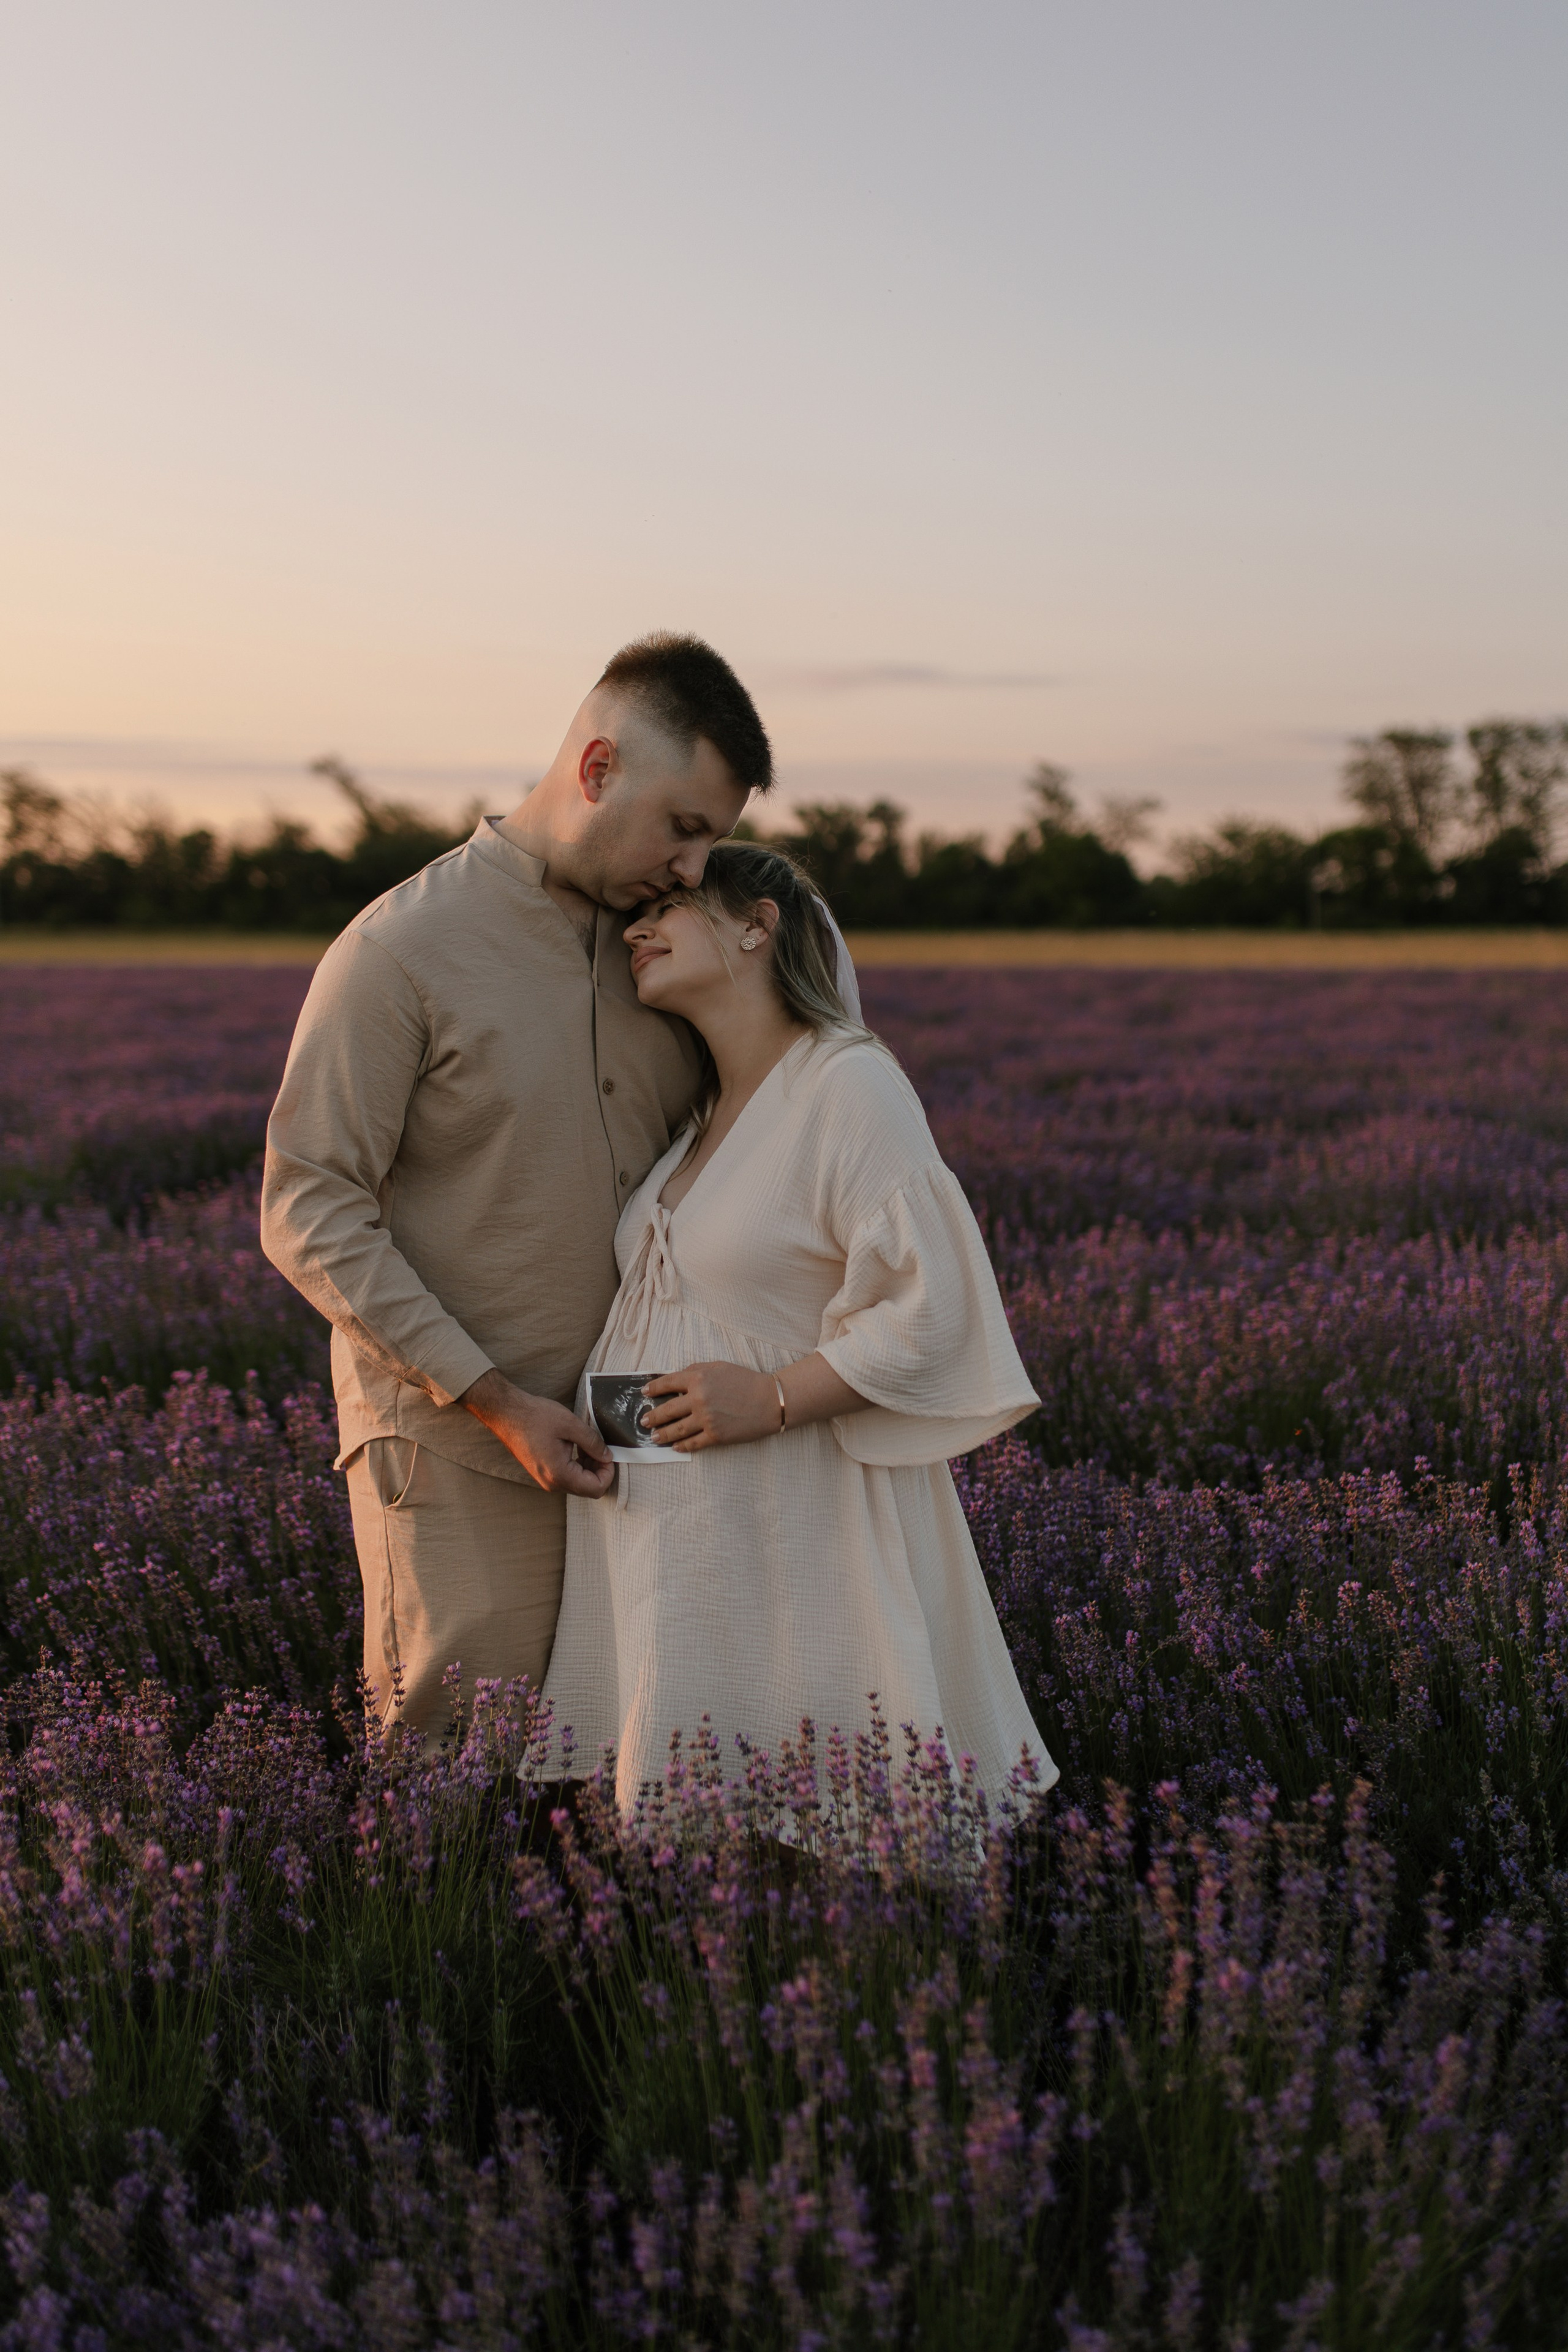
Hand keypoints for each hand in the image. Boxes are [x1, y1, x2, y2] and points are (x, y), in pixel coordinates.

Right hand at [462, 1369, 613, 1495]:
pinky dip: (578, 1465)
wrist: (507, 1414)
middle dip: (599, 1470)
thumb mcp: (571, 1425)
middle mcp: (552, 1483)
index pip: (595, 1489)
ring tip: (589, 1444)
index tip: (609, 1455)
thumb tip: (607, 1456)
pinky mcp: (543, 1472)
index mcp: (559, 1474)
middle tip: (601, 1447)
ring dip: (589, 1467)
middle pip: (587, 1488)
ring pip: (578, 1482)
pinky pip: (567, 1476)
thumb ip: (593, 1443)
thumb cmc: (535, 1417)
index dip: (608, 1473)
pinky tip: (578, 1447)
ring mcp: (546, 1479)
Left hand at [642, 1361, 780, 1452]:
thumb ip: (696, 1371)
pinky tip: (675, 1447)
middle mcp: (698, 1399)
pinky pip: (693, 1444)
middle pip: (667, 1410)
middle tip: (644, 1421)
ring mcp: (706, 1419)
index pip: (667, 1383)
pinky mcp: (715, 1436)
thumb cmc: (746, 1381)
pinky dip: (681, 1446)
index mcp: (698, 1379)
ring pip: (676, 1430)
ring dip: (662, 1434)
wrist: (770, 1401)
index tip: (645, 1393)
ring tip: (654, 1437)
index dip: (653, 1389)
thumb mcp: (719, 1367)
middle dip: (653, 1417)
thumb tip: (676, 1378)